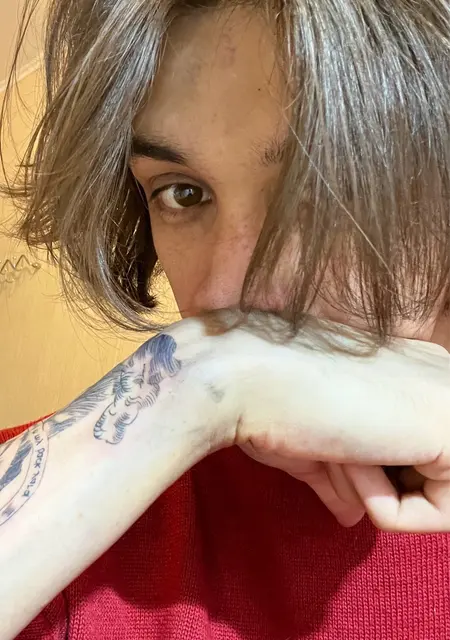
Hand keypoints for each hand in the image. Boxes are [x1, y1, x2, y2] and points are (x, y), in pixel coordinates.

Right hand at [209, 312, 449, 531]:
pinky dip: (384, 505)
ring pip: (436, 498)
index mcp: (413, 372)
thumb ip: (349, 476)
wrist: (248, 376)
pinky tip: (350, 453)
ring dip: (375, 493)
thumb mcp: (318, 446)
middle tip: (331, 447)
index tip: (327, 441)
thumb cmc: (271, 401)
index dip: (368, 472)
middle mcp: (441, 376)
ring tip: (338, 445)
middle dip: (376, 484)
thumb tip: (354, 513)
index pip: (412, 457)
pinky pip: (439, 514)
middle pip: (426, 477)